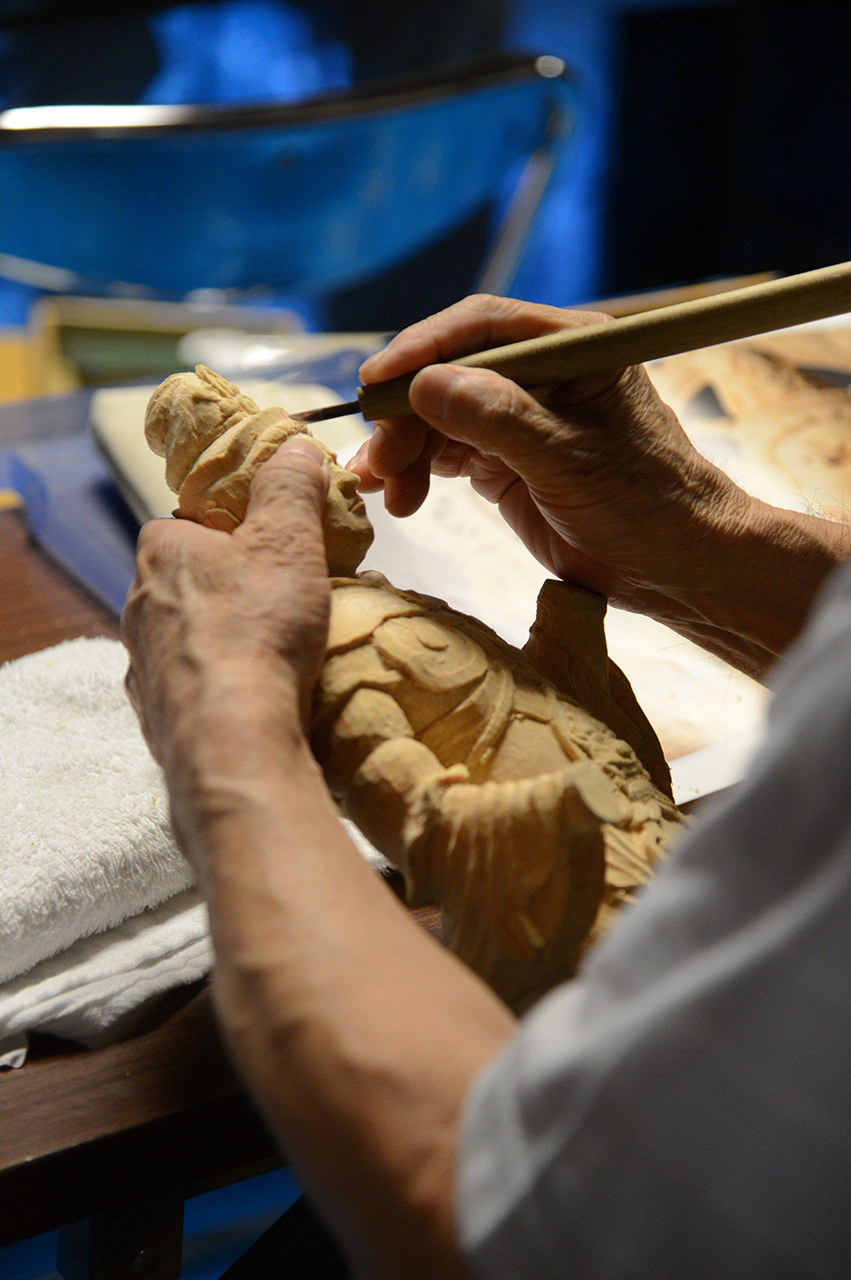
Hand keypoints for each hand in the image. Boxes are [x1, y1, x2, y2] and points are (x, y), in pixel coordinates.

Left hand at [121, 438, 331, 832]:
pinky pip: (190, 689)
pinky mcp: (154, 717)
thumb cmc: (258, 626)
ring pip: (186, 639)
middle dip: (230, 588)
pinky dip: (218, 689)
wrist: (231, 736)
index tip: (273, 546)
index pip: (188, 522)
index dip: (231, 529)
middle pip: (188, 582)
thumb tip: (296, 446)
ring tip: (276, 656)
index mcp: (160, 550)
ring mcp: (142, 665)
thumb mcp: (288, 538)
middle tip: (283, 601)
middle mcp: (137, 604)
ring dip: (223, 641)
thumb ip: (290, 486)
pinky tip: (254, 698)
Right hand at [349, 294, 745, 605]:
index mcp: (570, 347)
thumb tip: (423, 384)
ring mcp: (522, 418)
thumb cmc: (644, 503)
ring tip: (386, 492)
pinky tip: (403, 498)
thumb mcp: (568, 459)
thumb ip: (496, 418)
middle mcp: (541, 374)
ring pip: (441, 417)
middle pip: (450, 374)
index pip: (481, 326)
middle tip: (378, 461)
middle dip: (407, 416)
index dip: (422, 348)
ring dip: (406, 450)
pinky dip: (421, 472)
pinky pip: (449, 454)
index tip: (376, 381)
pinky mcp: (508, 461)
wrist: (676, 566)